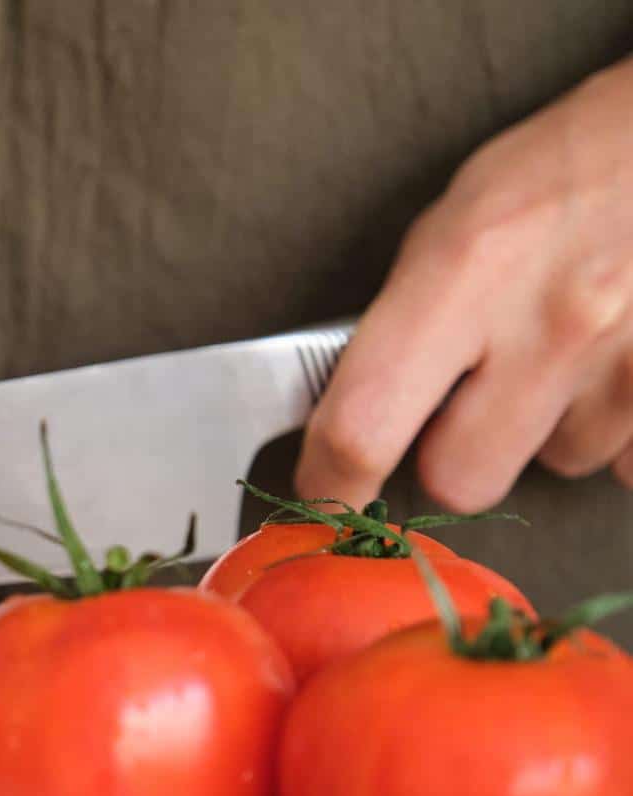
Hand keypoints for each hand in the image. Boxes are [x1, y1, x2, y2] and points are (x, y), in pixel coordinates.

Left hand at [297, 57, 632, 509]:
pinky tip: (619, 361)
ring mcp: (631, 359)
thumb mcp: (458, 217)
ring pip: (558, 466)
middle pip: (461, 480)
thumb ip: (405, 318)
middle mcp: (551, 324)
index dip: (332, 481)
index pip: (363, 425)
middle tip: (474, 395)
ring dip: (548, 428)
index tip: (327, 493)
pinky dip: (620, 426)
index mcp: (464, 270)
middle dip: (455, 454)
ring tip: (569, 347)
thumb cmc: (571, 167)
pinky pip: (630, 464)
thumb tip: (353, 409)